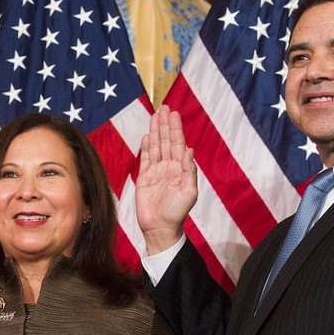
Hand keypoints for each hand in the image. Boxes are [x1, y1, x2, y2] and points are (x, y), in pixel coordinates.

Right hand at [136, 105, 196, 254]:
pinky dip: (146, 147)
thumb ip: (189, 171)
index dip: (175, 128)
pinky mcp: (144, 178)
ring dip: (155, 131)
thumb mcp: (188, 192)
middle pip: (166, 141)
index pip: (177, 144)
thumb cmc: (176, 212)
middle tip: (164, 107)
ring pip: (156, 146)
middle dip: (165, 124)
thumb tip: (189, 150)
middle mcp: (169, 167)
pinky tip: (147, 136)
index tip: (173, 114)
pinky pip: (145, 159)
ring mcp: (156, 172)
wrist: (159, 227)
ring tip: (155, 116)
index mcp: (180, 169)